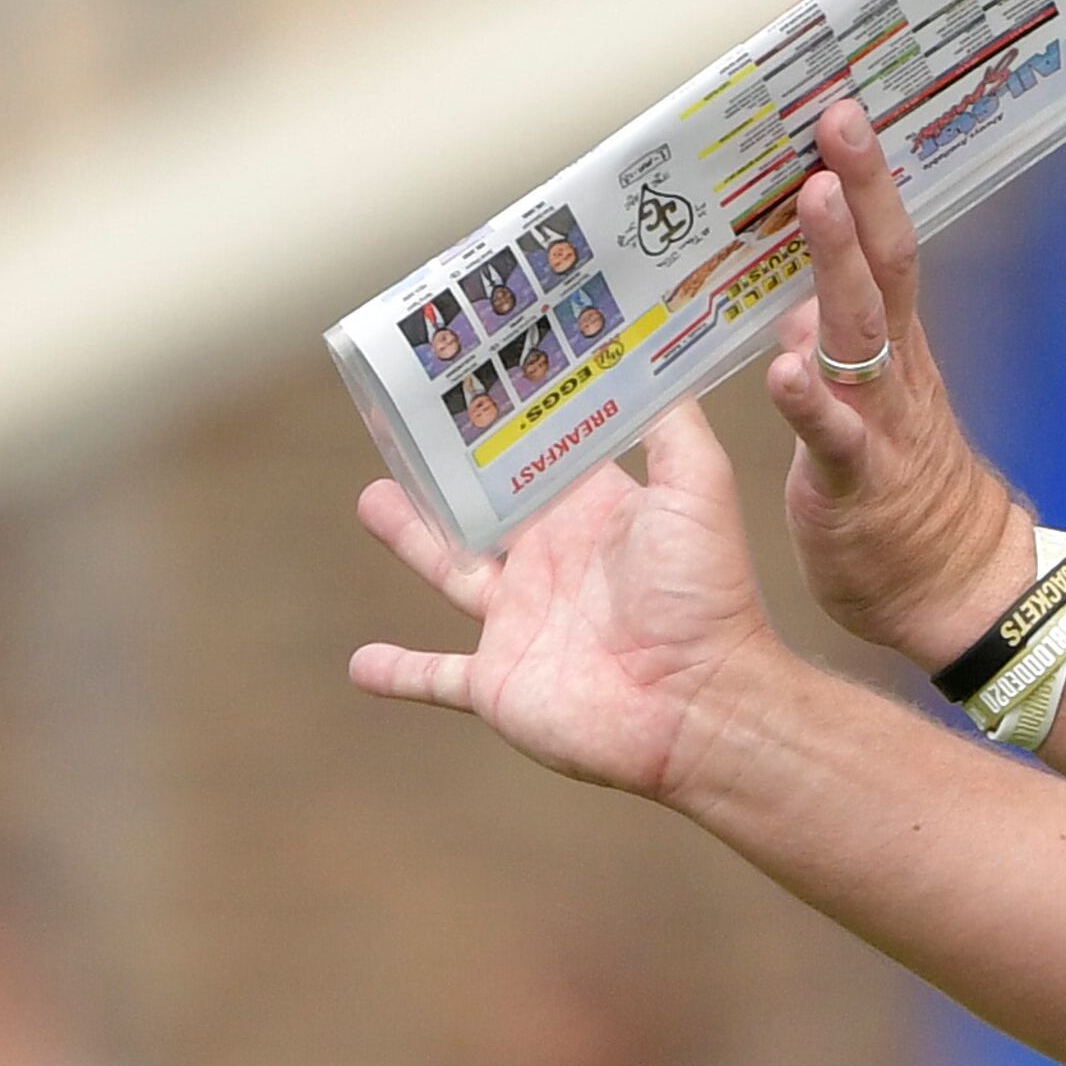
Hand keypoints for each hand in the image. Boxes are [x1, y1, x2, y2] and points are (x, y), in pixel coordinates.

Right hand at [349, 402, 784, 805]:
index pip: (538, 457)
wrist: (696, 706)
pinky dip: (398, 671)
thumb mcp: (698, 488)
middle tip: (399, 427)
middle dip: (443, 473)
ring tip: (370, 499)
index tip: (469, 376)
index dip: (506, 424)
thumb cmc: (705, 596)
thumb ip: (672, 426)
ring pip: (449, 570)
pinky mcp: (495, 681)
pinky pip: (434, 676)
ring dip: (410, 538)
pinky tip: (360, 664)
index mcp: (591, 513)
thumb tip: (651, 358)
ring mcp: (519, 623)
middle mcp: (551, 561)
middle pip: (481, 507)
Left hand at [762, 99, 1033, 666]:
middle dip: (861, 188)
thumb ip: (836, 354)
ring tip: (814, 199)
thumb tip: (794, 304)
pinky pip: (836, 438)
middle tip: (838, 118)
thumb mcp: (865, 411)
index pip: (879, 250)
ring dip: (837, 262)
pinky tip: (784, 368)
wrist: (960, 593)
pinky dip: (811, 400)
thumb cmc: (905, 505)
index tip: (838, 113)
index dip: (862, 182)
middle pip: (882, 265)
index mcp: (892, 354)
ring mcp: (881, 424)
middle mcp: (892, 374)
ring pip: (862, 331)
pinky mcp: (858, 484)